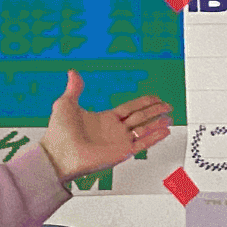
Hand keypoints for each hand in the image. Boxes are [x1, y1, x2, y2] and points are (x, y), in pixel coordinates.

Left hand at [38, 69, 173, 182]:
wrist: (57, 154)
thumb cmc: (58, 133)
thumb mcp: (66, 104)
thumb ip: (74, 88)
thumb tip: (72, 72)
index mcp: (104, 119)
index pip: (130, 108)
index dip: (143, 102)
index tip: (155, 98)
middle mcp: (113, 130)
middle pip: (140, 117)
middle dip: (155, 111)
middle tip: (168, 106)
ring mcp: (118, 142)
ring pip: (144, 130)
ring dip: (157, 123)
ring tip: (170, 117)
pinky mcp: (121, 152)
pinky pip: (142, 143)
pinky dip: (154, 137)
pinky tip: (165, 130)